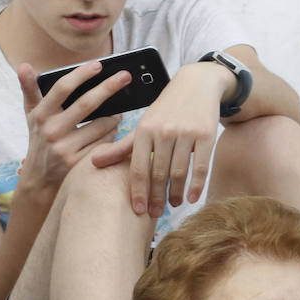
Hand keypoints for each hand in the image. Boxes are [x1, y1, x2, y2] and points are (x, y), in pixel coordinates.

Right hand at [16, 62, 125, 195]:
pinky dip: (112, 134)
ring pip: (101, 125)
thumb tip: (24, 65)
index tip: (98, 64)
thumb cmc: (39, 139)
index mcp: (41, 114)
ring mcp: (66, 148)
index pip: (62, 88)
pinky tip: (112, 130)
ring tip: (118, 113)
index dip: (81, 74)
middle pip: (87, 104)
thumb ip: (29, 89)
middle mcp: (52, 131)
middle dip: (109, 87)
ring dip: (115, 117)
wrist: (40, 179)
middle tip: (125, 76)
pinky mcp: (79, 164)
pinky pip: (104, 143)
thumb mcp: (31, 115)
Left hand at [89, 61, 229, 216]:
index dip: (137, 192)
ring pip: (179, 172)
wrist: (196, 85)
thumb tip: (93, 162)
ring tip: (173, 204)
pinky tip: (192, 198)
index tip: (138, 211)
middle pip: (158, 173)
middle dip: (156, 197)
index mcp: (144, 130)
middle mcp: (163, 131)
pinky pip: (200, 167)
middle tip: (155, 214)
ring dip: (176, 193)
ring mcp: (185, 133)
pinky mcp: (205, 135)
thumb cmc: (166, 109)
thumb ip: (121, 147)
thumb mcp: (143, 124)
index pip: (138, 167)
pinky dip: (196, 185)